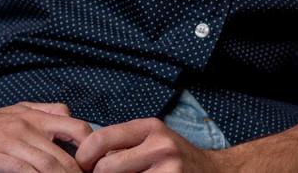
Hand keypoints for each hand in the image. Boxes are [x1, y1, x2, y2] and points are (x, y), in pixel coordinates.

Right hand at [0, 101, 93, 172]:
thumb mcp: (17, 111)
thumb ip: (45, 112)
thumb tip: (70, 116)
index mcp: (36, 116)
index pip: (77, 128)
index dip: (92, 150)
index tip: (94, 169)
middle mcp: (27, 127)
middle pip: (66, 156)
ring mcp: (11, 142)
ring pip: (49, 165)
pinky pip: (25, 172)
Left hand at [74, 117, 223, 172]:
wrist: (215, 172)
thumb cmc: (175, 157)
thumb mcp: (152, 139)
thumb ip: (123, 143)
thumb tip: (83, 157)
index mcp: (150, 128)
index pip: (101, 139)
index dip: (84, 156)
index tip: (82, 165)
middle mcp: (160, 146)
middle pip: (107, 167)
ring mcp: (169, 170)